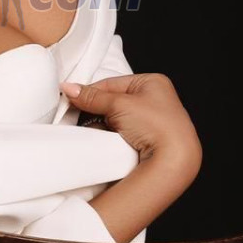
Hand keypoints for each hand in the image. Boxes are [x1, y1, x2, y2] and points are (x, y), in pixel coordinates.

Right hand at [61, 73, 202, 174]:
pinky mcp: (150, 138)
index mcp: (153, 82)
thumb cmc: (155, 125)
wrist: (174, 161)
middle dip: (96, 110)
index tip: (72, 98)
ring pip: (116, 118)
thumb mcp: (119, 105)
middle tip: (78, 115)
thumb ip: (92, 97)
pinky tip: (104, 139)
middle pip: (113, 100)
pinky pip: (122, 132)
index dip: (90, 91)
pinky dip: (111, 135)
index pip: (112, 83)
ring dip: (103, 124)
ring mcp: (153, 119)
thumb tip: (69, 88)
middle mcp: (155, 99)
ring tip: (91, 129)